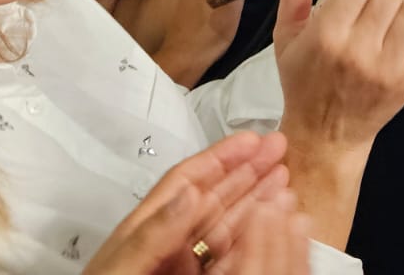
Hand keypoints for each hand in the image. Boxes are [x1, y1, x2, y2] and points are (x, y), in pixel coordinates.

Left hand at [81, 130, 292, 274]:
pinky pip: (228, 261)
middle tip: (278, 149)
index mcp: (144, 232)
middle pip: (213, 198)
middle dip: (247, 171)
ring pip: (227, 227)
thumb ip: (152, 234)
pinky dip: (251, 241)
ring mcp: (183, 270)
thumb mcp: (120, 270)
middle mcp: (167, 247)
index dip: (221, 158)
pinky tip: (270, 224)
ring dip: (256, 201)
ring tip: (283, 178)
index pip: (187, 183)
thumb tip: (186, 195)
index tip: (251, 140)